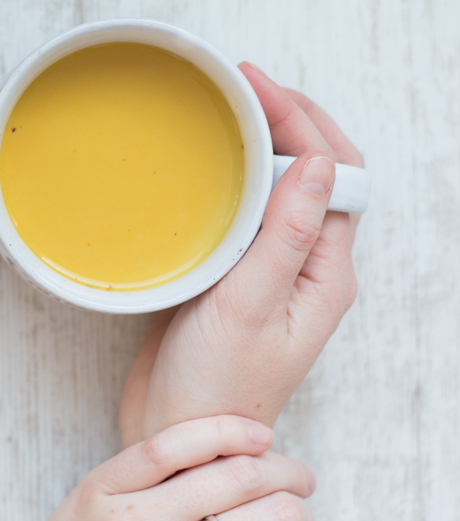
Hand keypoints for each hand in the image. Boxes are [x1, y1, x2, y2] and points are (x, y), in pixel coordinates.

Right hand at [120, 65, 363, 444]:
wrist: (183, 433)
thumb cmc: (217, 386)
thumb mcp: (251, 306)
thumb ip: (285, 235)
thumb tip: (321, 163)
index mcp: (326, 273)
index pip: (336, 175)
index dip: (305, 123)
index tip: (257, 88)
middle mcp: (306, 268)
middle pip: (316, 175)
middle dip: (288, 122)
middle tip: (240, 86)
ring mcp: (271, 273)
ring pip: (280, 192)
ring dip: (261, 148)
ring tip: (227, 113)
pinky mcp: (234, 280)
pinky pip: (244, 217)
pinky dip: (231, 184)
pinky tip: (207, 172)